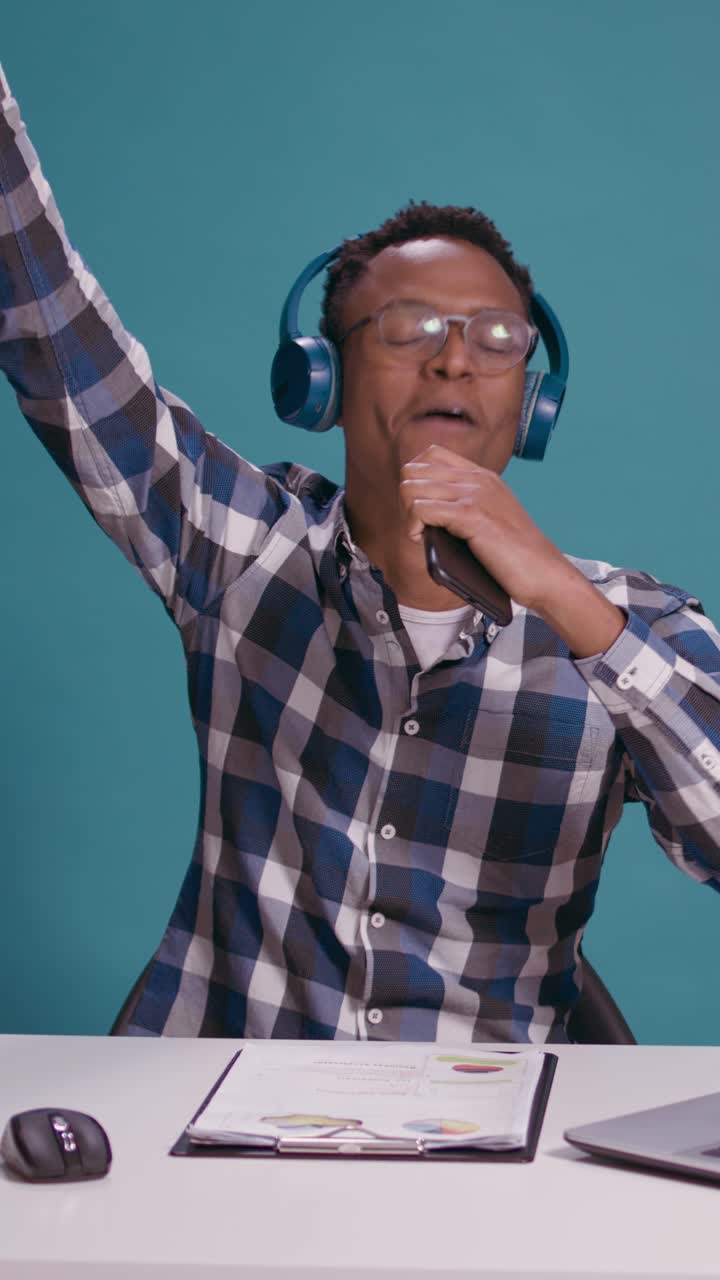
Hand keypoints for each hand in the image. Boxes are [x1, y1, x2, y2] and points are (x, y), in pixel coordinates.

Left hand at [399, 443, 569, 612]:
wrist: (543, 571)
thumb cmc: (516, 556)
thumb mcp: (491, 518)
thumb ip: (466, 506)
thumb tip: (427, 511)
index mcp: (483, 476)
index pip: (431, 454)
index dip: (415, 479)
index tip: (420, 507)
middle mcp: (478, 479)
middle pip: (414, 470)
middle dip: (405, 499)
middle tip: (416, 525)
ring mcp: (475, 494)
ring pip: (412, 488)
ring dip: (407, 515)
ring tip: (419, 534)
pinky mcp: (471, 515)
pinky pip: (421, 509)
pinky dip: (413, 527)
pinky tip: (422, 540)